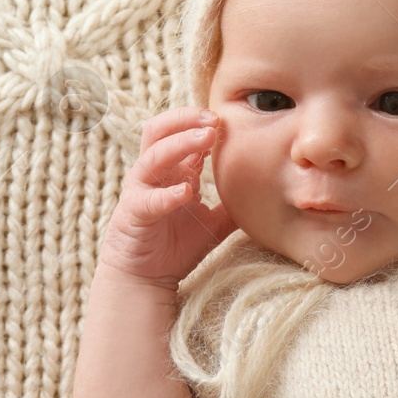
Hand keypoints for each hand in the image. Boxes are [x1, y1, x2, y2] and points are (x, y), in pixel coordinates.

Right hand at [100, 107, 237, 288]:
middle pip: (161, 130)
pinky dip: (167, 194)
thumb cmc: (175, 247)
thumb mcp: (213, 223)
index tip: (230, 119)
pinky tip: (187, 191)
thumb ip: (231, 206)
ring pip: (154, 155)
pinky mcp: (133, 213)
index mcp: (173, 171)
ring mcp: (141, 191)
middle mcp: (154, 174)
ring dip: (180, 143)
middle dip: (186, 119)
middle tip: (214, 118)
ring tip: (206, 138)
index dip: (204, 122)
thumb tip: (264, 198)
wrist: (146, 279)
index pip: (183, 133)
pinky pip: (148, 199)